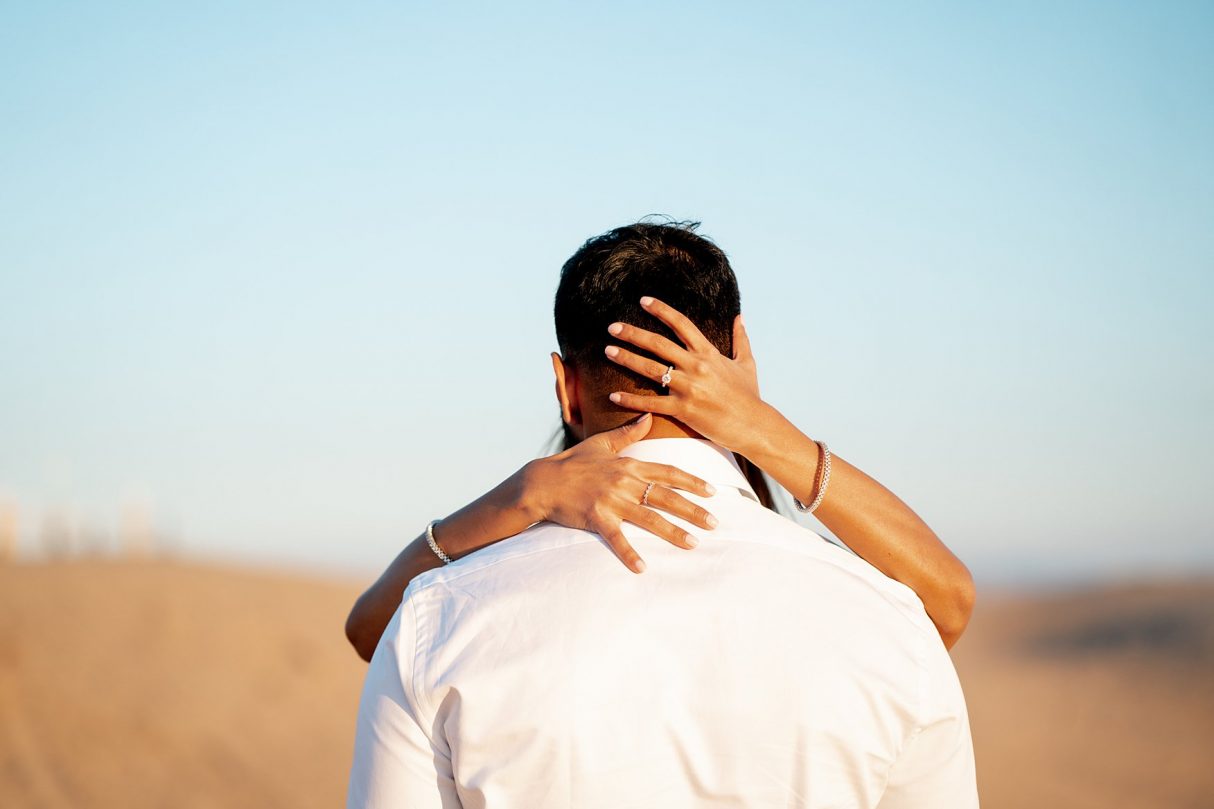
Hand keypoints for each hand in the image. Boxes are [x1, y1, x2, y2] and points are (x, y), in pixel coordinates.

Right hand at [523, 412, 718, 572]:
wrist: (542, 481)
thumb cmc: (573, 462)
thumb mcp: (601, 444)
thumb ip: (628, 433)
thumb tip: (648, 417)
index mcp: (629, 465)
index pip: (668, 472)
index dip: (692, 482)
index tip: (713, 492)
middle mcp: (625, 482)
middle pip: (666, 496)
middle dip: (693, 510)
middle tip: (715, 523)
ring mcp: (611, 500)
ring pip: (649, 518)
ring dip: (673, 532)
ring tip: (693, 544)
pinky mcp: (595, 518)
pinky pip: (616, 538)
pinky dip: (629, 553)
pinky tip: (642, 568)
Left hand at [604, 296, 768, 453]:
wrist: (754, 425)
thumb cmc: (749, 396)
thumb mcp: (747, 363)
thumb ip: (741, 338)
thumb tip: (739, 316)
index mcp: (708, 353)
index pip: (681, 324)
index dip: (661, 310)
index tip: (643, 301)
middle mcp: (696, 366)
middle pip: (658, 344)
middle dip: (633, 333)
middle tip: (612, 327)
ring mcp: (688, 388)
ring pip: (651, 369)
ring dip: (627, 359)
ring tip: (607, 351)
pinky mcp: (683, 409)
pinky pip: (651, 403)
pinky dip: (631, 400)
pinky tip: (613, 396)